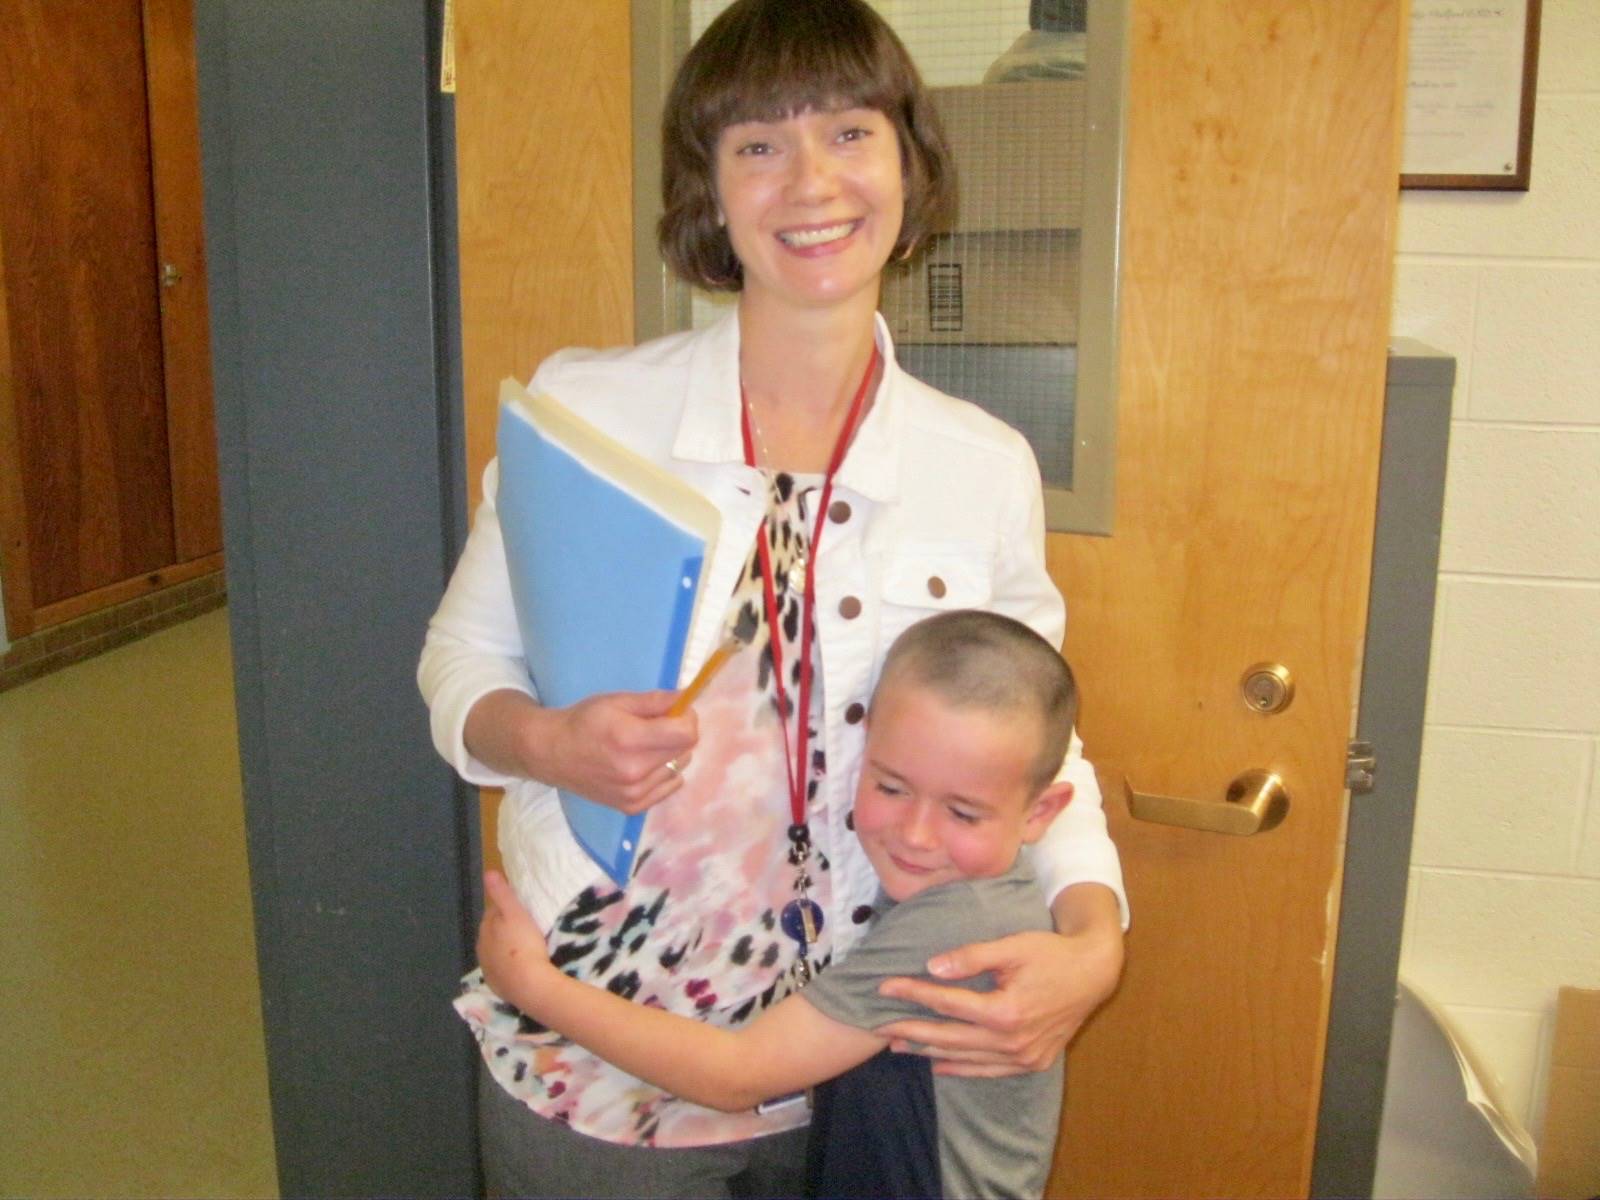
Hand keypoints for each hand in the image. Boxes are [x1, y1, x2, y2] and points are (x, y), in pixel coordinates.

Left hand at [477, 869, 551, 1008]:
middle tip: (524, 929)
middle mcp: (482, 947)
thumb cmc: (524, 944)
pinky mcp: (496, 985)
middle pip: (492, 933)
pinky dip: (507, 967)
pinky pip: (500, 971)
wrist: (528, 984)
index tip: (519, 910)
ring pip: (495, 952)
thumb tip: (488, 872)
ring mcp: (488, 968)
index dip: (505, 909)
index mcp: (486, 928)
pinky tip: (519, 968)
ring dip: (505, 949)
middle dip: (503, 929)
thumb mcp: (516, 913)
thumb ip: (502, 893)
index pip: (492, 912)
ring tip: (523, 948)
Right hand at [520, 689, 697, 813]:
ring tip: (646, 746)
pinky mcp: (632, 807)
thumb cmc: (584, 721)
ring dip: (671, 754)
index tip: (676, 712)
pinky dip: (664, 773)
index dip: (687, 718)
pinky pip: (669, 787)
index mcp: (630, 740)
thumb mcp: (616, 701)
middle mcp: (635, 771)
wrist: (552, 753)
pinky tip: (644, 764)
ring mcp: (634, 793)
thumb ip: (655, 701)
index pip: (686, 733)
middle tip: (658, 726)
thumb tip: (687, 698)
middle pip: (685, 750)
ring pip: (678, 768)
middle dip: (678, 734)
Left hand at [874, 915, 1123, 1077]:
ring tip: (899, 1045)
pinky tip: (939, 1064)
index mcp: (1006, 1010)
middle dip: (912, 1029)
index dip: (913, 994)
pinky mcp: (1032, 1062)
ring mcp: (1024, 1057)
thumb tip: (932, 966)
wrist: (1094, 973)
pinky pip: (989, 1071)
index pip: (947, 1003)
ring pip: (966, 1058)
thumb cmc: (1052, 953)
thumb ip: (972, 956)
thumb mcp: (1012, 946)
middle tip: (880, 1026)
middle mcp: (1013, 1041)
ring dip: (930, 1051)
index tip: (885, 988)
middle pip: (950, 1037)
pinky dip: (962, 1068)